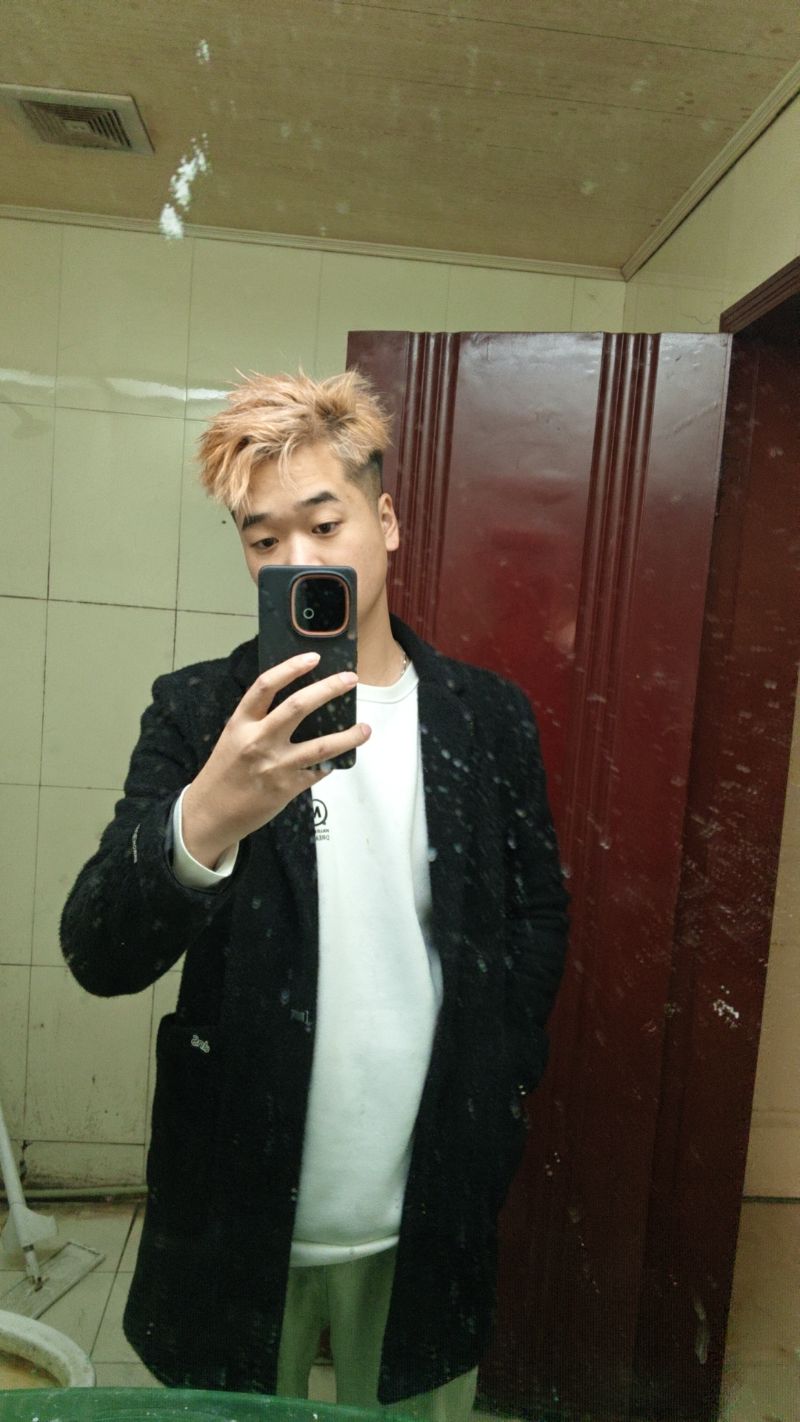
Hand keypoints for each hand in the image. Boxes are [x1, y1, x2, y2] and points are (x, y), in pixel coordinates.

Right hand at [181, 653, 369, 867]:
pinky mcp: (287, 788)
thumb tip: (298, 703)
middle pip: (298, 706)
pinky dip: (331, 764)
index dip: (292, 667)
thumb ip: (259, 721)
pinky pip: (318, 771)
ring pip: (321, 745)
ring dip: (348, 736)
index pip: (266, 685)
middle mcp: (258, 740)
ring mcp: (275, 765)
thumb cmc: (224, 771)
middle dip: (329, 689)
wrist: (210, 812)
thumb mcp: (233, 737)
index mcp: (241, 722)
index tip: (314, 658)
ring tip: (365, 728)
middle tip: (350, 679)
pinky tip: (340, 759)